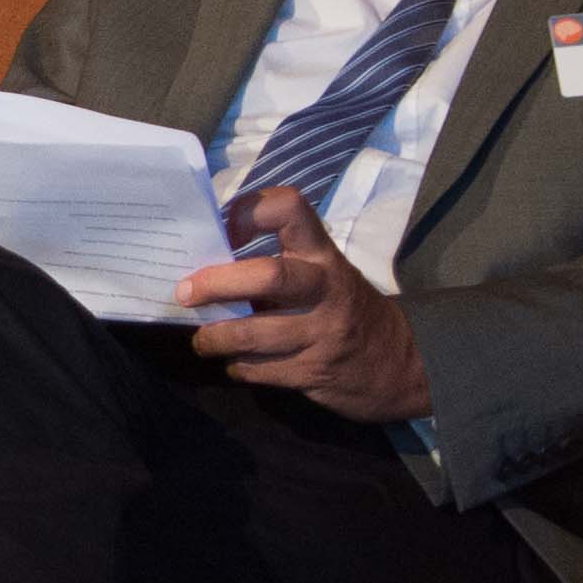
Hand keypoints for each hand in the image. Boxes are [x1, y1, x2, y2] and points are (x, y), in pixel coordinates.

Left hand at [180, 184, 428, 424]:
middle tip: (184, 293)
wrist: (399, 362)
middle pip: (268, 276)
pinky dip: (237, 365)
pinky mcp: (314, 372)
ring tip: (201, 338)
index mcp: (322, 254)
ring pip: (254, 334)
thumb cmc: (341, 305)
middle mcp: (325, 288)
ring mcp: (322, 333)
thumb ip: (275, 264)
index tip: (222, 229)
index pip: (289, 209)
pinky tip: (233, 360)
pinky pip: (260, 370)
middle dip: (217, 284)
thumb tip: (203, 264)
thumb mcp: (321, 274)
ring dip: (215, 337)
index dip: (248, 211)